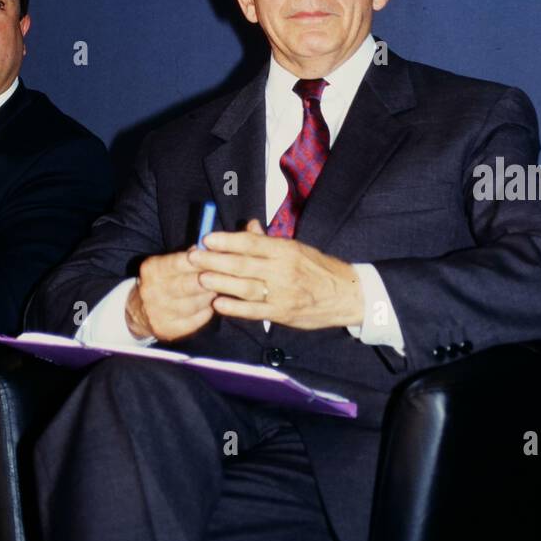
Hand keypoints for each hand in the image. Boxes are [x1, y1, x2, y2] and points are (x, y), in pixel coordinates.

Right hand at [125, 250, 215, 341]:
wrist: (138, 311)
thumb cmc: (160, 281)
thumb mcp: (165, 264)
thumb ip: (185, 257)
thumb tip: (207, 250)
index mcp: (152, 270)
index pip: (179, 262)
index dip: (200, 260)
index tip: (216, 259)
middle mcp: (152, 291)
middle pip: (188, 285)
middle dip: (209, 280)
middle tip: (223, 276)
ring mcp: (159, 313)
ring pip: (194, 304)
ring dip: (210, 296)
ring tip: (217, 290)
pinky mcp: (168, 330)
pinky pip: (196, 321)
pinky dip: (207, 312)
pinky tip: (210, 305)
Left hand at [188, 219, 363, 329]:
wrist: (346, 295)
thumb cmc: (318, 268)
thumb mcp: (297, 248)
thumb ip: (269, 241)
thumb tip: (247, 227)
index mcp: (285, 250)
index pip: (251, 243)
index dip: (227, 241)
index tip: (207, 239)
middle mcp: (282, 270)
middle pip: (243, 264)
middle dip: (215, 260)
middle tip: (194, 257)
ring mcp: (282, 293)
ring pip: (245, 287)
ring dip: (221, 282)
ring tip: (200, 278)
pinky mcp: (282, 313)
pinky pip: (254, 310)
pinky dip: (235, 307)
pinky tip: (218, 303)